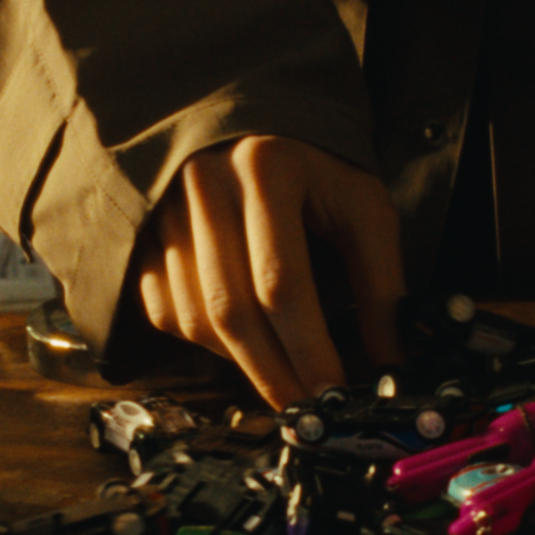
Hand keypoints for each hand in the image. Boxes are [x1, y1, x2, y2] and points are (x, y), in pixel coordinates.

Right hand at [137, 136, 404, 408]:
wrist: (247, 123)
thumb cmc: (314, 168)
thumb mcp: (361, 205)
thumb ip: (381, 281)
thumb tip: (392, 362)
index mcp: (266, 169)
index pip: (280, 281)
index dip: (307, 348)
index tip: (333, 392)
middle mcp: (204, 185)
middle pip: (229, 309)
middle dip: (271, 373)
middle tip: (304, 411)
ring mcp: (164, 210)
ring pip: (193, 318)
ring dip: (239, 362)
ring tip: (282, 376)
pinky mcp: (142, 235)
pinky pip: (165, 312)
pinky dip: (204, 342)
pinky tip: (241, 341)